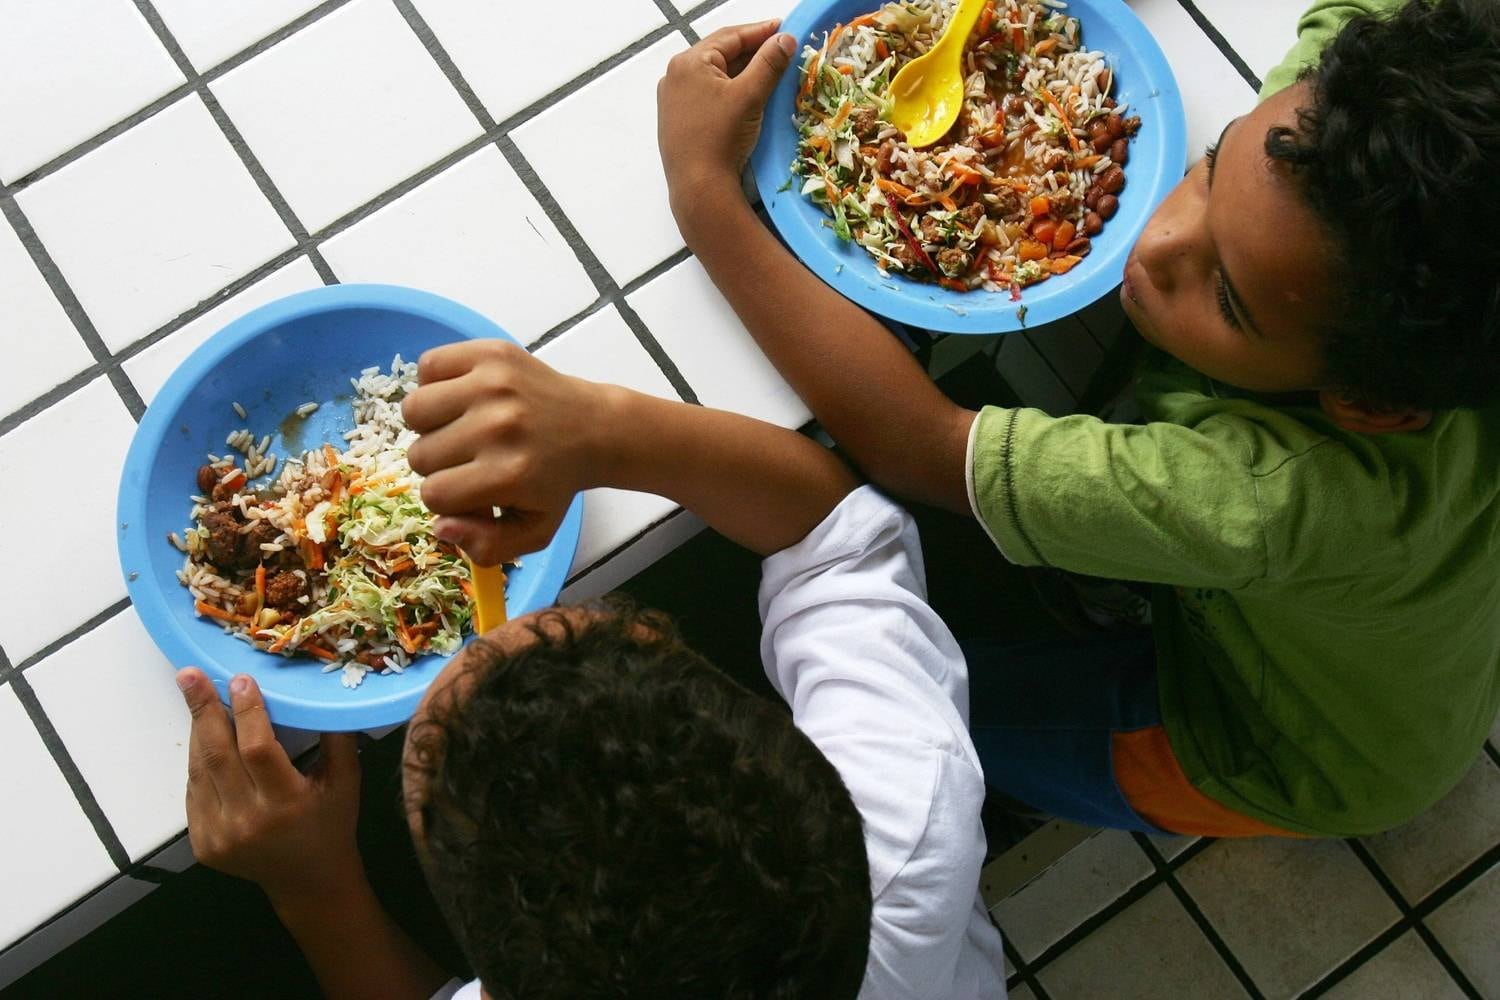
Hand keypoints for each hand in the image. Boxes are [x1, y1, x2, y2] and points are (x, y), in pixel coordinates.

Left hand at [179, 669, 363, 908]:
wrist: (309, 882)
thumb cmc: (332, 824)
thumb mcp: (346, 781)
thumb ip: (336, 738)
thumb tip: (323, 692)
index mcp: (286, 804)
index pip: (258, 749)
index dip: (248, 712)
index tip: (241, 680)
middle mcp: (248, 821)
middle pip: (217, 755)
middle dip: (203, 709)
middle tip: (190, 675)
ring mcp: (220, 835)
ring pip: (200, 771)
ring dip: (198, 730)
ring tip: (195, 695)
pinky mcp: (203, 844)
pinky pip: (195, 791)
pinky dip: (200, 761)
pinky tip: (205, 737)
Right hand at [402, 340, 608, 564]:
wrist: (594, 429)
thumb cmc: (556, 481)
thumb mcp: (534, 530)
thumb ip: (487, 546)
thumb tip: (441, 527)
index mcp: (508, 474)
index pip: (433, 495)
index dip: (446, 498)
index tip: (471, 490)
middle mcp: (499, 427)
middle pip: (419, 454)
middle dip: (439, 463)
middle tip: (471, 458)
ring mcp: (494, 384)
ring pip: (414, 410)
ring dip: (430, 424)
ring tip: (461, 426)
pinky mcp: (492, 352)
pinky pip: (428, 365)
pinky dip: (435, 382)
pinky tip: (462, 397)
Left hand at [657, 21, 796, 213]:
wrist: (699, 186)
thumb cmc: (721, 137)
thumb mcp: (750, 95)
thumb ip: (769, 63)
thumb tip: (785, 39)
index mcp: (689, 62)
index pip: (730, 36)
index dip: (760, 31)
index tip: (783, 28)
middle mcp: (675, 76)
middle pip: (720, 55)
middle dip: (752, 52)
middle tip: (779, 49)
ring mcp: (673, 99)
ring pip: (714, 76)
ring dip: (741, 72)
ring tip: (768, 71)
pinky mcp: (677, 121)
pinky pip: (707, 95)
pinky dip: (728, 91)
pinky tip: (746, 97)